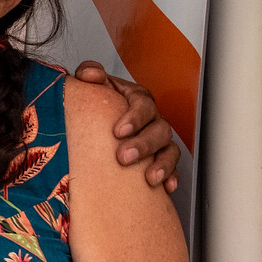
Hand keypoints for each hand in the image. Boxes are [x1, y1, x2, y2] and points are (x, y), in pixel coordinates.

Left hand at [72, 61, 180, 192]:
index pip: (143, 103)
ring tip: (149, 178)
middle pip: (158, 129)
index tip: (118, 131)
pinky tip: (165, 187)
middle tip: (123, 157)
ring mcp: (159, 139)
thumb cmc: (97, 103)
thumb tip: (91, 75)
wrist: (96, 121)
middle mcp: (152, 118)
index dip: (134, 117)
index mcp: (137, 98)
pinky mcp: (160, 158)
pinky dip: (171, 176)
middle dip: (143, 144)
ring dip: (161, 163)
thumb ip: (89, 74)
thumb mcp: (91, 85)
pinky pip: (173, 168)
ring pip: (169, 149)